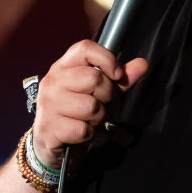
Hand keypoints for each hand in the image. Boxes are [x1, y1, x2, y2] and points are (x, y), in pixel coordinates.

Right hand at [31, 39, 147, 167]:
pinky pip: (83, 129)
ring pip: (91, 106)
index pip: (84, 48)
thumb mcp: (100, 93)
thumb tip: (142, 64)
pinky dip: (88, 135)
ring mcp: (48, 104)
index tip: (116, 74)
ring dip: (98, 118)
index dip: (106, 59)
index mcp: (63, 67)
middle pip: (93, 78)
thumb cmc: (76, 114)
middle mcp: (53, 82)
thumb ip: (120, 79)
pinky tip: (80, 133)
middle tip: (100, 104)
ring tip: (88, 120)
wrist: (51, 144)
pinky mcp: (49, 127)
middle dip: (107, 95)